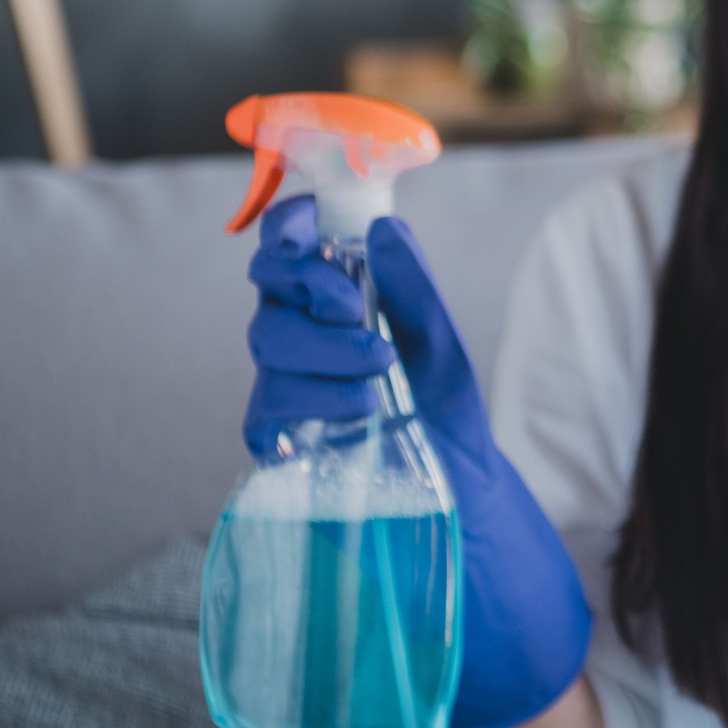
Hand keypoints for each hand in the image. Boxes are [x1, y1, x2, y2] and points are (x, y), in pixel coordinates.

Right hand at [244, 194, 593, 727]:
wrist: (461, 501)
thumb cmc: (450, 421)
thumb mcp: (443, 348)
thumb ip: (413, 290)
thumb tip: (383, 231)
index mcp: (338, 308)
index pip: (290, 253)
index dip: (285, 229)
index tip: (304, 225)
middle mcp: (303, 345)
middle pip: (269, 296)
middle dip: (309, 292)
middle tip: (359, 311)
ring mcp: (285, 395)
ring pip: (266, 348)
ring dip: (325, 352)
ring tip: (380, 376)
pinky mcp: (279, 447)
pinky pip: (266, 411)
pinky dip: (316, 401)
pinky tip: (361, 413)